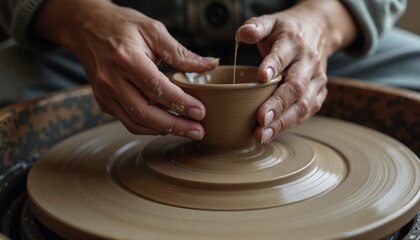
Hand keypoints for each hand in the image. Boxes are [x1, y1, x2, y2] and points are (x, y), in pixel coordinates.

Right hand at [35, 0, 218, 139]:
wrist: (85, 27)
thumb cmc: (121, 26)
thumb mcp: (153, 31)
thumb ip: (181, 53)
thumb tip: (210, 64)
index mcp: (126, 59)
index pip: (157, 88)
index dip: (180, 103)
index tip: (200, 112)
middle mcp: (111, 79)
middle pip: (145, 113)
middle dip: (175, 126)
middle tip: (198, 131)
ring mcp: (104, 93)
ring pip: (135, 123)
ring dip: (163, 130)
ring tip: (187, 130)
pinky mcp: (103, 101)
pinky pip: (127, 121)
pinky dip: (148, 127)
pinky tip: (167, 125)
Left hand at [235, 0, 356, 143]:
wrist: (318, 32)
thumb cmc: (285, 32)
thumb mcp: (270, 22)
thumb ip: (255, 26)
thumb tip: (243, 34)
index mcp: (294, 42)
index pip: (284, 54)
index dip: (273, 65)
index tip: (261, 77)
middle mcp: (309, 62)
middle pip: (295, 86)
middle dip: (278, 105)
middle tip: (260, 120)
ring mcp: (317, 80)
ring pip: (303, 105)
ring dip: (283, 122)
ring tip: (262, 135)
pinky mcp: (320, 94)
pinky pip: (307, 112)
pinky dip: (290, 124)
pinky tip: (273, 132)